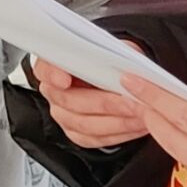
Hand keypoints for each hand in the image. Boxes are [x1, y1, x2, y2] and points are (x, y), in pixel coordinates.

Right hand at [28, 60, 161, 149]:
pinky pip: (96, 139)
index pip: (45, 68)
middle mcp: (55, 92)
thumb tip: (127, 64)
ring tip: (140, 114)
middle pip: (70, 101)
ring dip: (118, 121)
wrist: (113, 77)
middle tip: (131, 101)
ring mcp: (64, 115)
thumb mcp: (115, 48)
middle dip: (105, 102)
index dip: (53, 74)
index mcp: (56, 65)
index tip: (65, 79)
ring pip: (85, 124)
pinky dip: (120, 134)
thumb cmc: (111, 60)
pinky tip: (137, 125)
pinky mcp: (77, 133)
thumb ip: (115, 54)